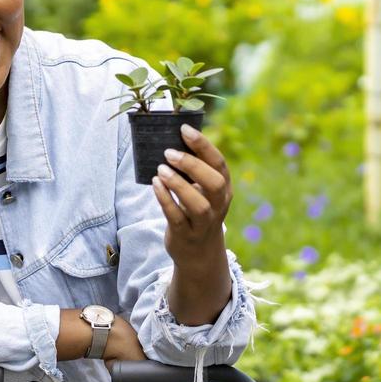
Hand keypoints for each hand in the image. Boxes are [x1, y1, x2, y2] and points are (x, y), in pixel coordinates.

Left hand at [152, 124, 232, 267]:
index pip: (219, 163)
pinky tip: (155, 184)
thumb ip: (195, 170)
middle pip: (214, 183)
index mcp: (224, 188)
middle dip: (192, 165)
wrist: (199, 252)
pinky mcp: (187, 235)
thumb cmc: (197, 211)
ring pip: (198, 203)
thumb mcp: (203, 191)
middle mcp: (218, 205)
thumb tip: (173, 137)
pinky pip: (176, 217)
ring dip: (178, 184)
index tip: (184, 129)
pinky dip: (165, 199)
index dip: (203, 144)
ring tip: (161, 170)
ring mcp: (204, 222)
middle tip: (168, 152)